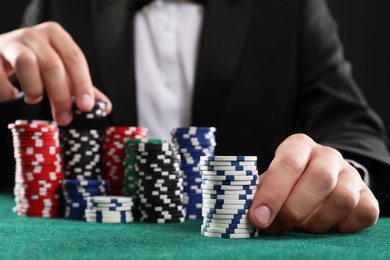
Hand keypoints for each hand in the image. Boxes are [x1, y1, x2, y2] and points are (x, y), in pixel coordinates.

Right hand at [0, 21, 111, 124]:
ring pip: (27, 64)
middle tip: (64, 118)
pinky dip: (9, 93)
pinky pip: (2, 77)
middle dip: (61, 96)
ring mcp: (11, 42)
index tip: (85, 107)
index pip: (75, 59)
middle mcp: (34, 35)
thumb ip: (79, 86)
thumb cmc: (35, 65)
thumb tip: (104, 107)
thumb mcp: (59, 71)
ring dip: (34, 89)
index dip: (82, 84)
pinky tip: (13, 95)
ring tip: (35, 98)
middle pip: (53, 65)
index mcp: (56, 36)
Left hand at [248, 133, 379, 233]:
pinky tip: (323, 226)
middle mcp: (327, 155)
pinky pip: (361, 213)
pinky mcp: (368, 196)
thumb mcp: (270, 179)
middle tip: (275, 227)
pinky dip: (340, 227)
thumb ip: (260, 192)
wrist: (321, 179)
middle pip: (319, 179)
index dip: (272, 193)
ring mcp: (350, 174)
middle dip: (293, 210)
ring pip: (342, 198)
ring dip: (316, 221)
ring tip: (299, 227)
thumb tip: (249, 212)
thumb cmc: (288, 183)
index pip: (288, 163)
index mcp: (299, 145)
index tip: (258, 217)